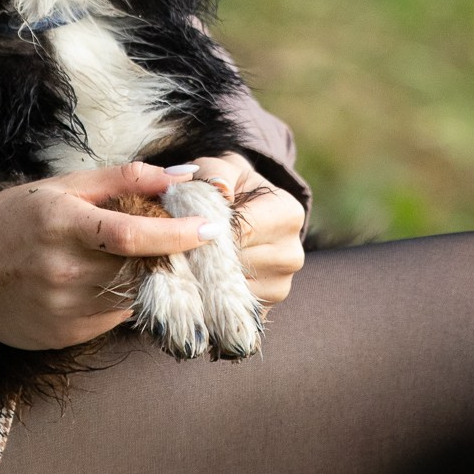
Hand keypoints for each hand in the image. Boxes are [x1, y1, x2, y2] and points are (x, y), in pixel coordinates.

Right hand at [0, 162, 221, 348]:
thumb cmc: (10, 219)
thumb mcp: (60, 187)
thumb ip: (124, 180)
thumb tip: (181, 174)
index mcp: (63, 225)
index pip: (132, 235)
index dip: (177, 234)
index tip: (211, 228)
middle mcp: (64, 271)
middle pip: (140, 268)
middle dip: (173, 257)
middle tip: (190, 244)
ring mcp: (64, 310)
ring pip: (132, 297)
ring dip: (148, 279)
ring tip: (141, 260)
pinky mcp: (64, 337)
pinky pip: (112, 318)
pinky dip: (120, 299)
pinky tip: (102, 282)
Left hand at [187, 151, 306, 305]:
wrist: (243, 211)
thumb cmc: (227, 185)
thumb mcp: (220, 167)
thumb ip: (215, 172)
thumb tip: (220, 192)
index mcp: (288, 213)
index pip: (241, 231)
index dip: (207, 230)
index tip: (183, 226)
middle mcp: (292, 252)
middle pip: (236, 263)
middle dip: (204, 255)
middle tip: (181, 244)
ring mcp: (283, 283)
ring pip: (231, 288)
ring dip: (206, 278)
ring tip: (191, 259)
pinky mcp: (267, 306)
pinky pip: (232, 307)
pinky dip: (213, 297)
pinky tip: (203, 279)